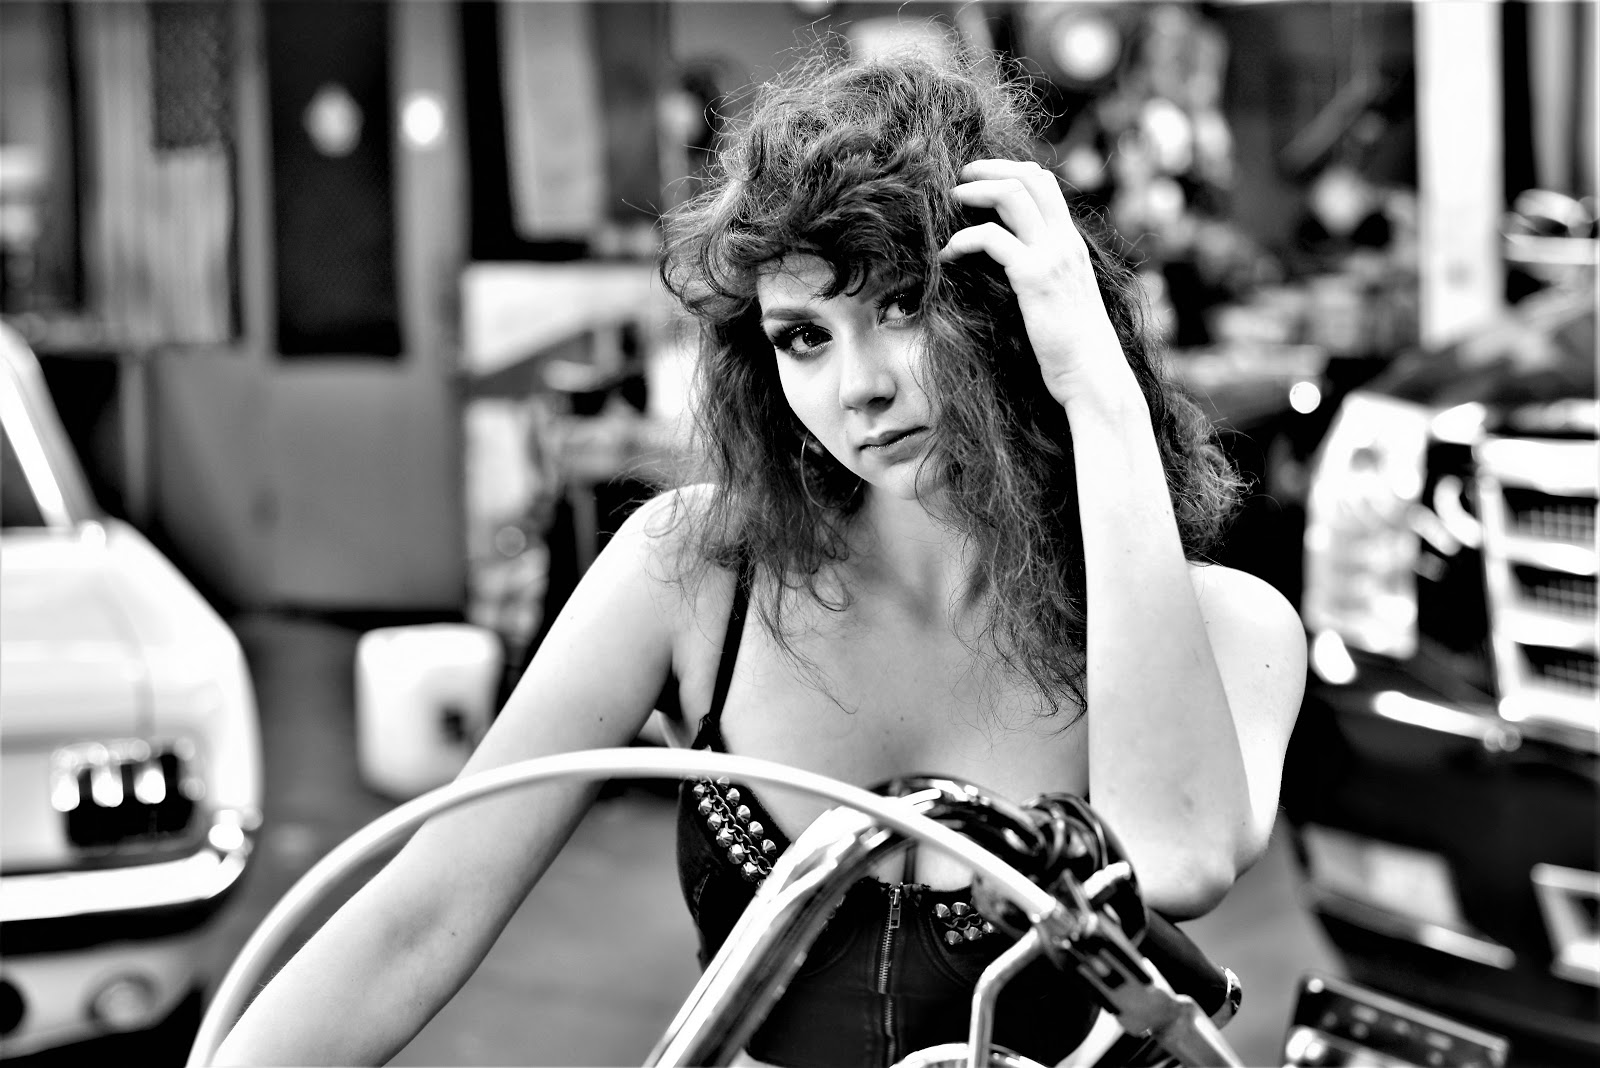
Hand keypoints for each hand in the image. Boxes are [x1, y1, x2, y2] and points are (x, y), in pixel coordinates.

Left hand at [939, 159, 1130, 406]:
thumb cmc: (1074, 348)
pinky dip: (963, 239)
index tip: (982, 179)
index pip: (1046, 184)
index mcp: (1071, 244)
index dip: (1011, 171)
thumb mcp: (1062, 299)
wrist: (1093, 375)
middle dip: (989, 170)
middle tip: (960, 180)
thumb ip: (1045, 275)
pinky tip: (947, 255)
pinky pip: (992, 238)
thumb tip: (1013, 269)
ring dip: (975, 192)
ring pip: (1012, 196)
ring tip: (950, 203)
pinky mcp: (1033, 277)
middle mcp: (1064, 242)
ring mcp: (1051, 256)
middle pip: (1030, 177)